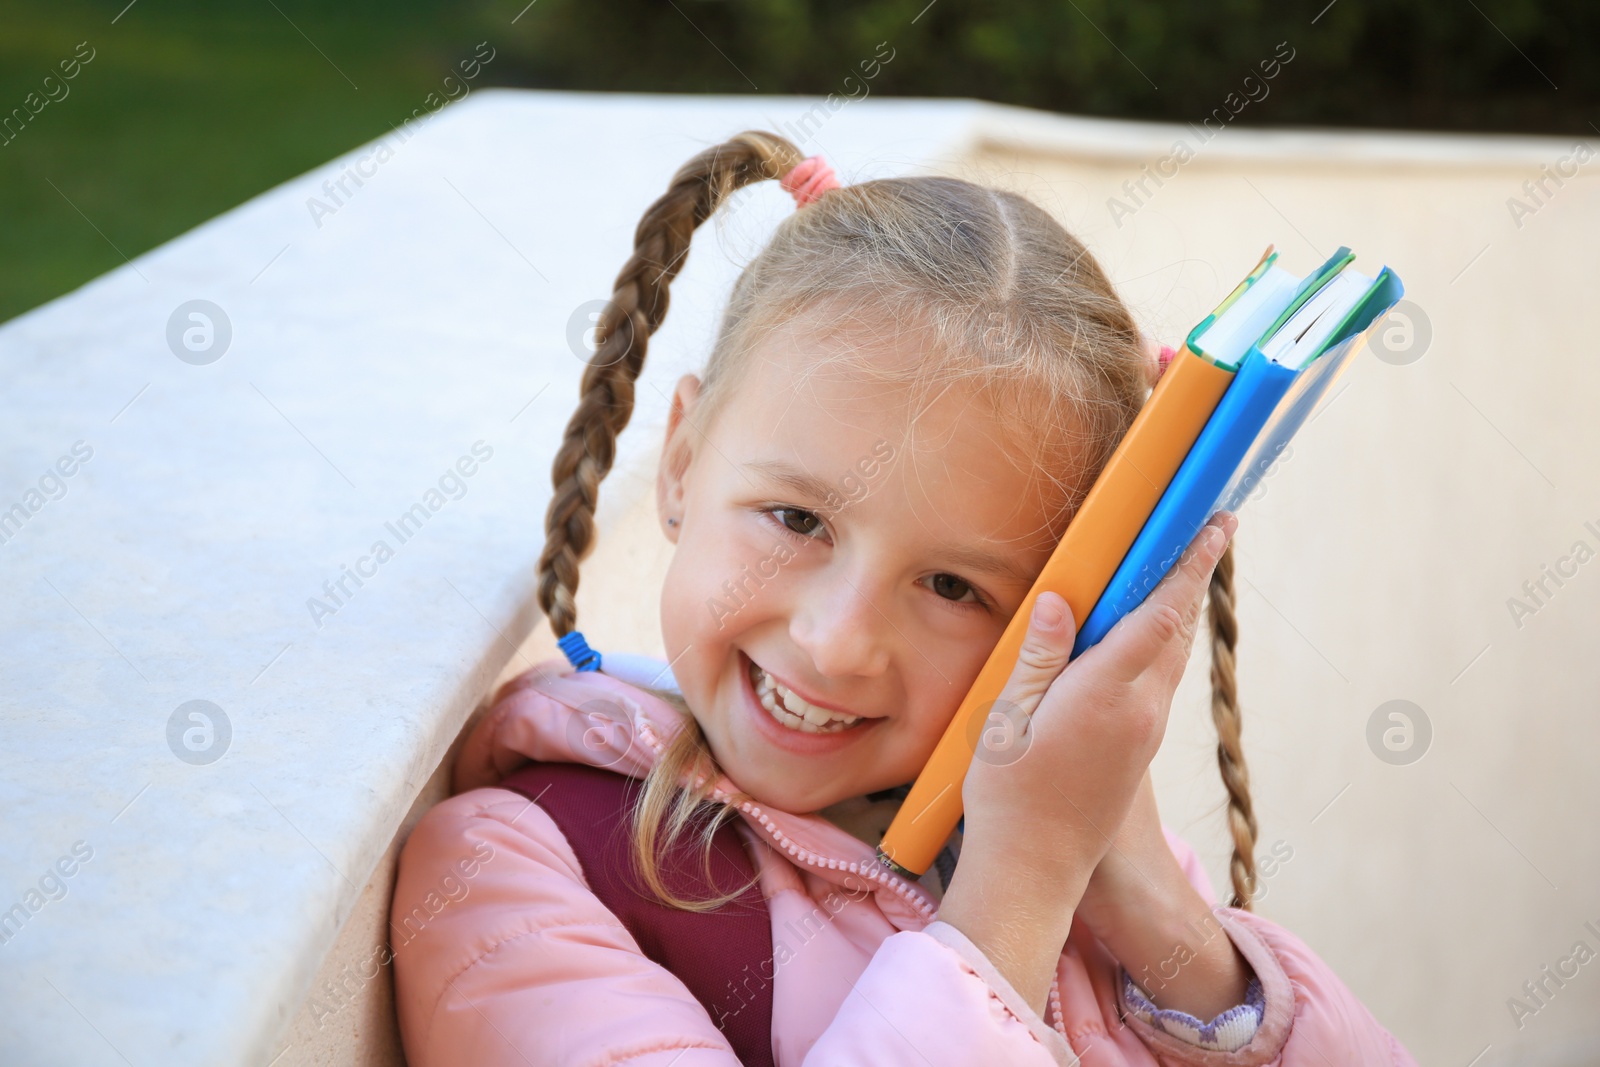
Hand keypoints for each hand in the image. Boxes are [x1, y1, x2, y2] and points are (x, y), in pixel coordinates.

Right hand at [936, 511, 1235, 1015]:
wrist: (1036, 870)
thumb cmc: (1009, 794)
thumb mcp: (1007, 719)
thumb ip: (1039, 656)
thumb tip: (1063, 600)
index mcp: (1106, 694)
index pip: (1160, 615)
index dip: (1190, 565)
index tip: (1216, 524)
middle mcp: (1139, 710)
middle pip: (1177, 629)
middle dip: (1192, 576)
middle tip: (1206, 528)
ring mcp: (1144, 732)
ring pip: (1170, 656)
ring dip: (1176, 609)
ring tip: (1173, 569)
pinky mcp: (1138, 749)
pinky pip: (1156, 680)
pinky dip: (1158, 642)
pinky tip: (1137, 633)